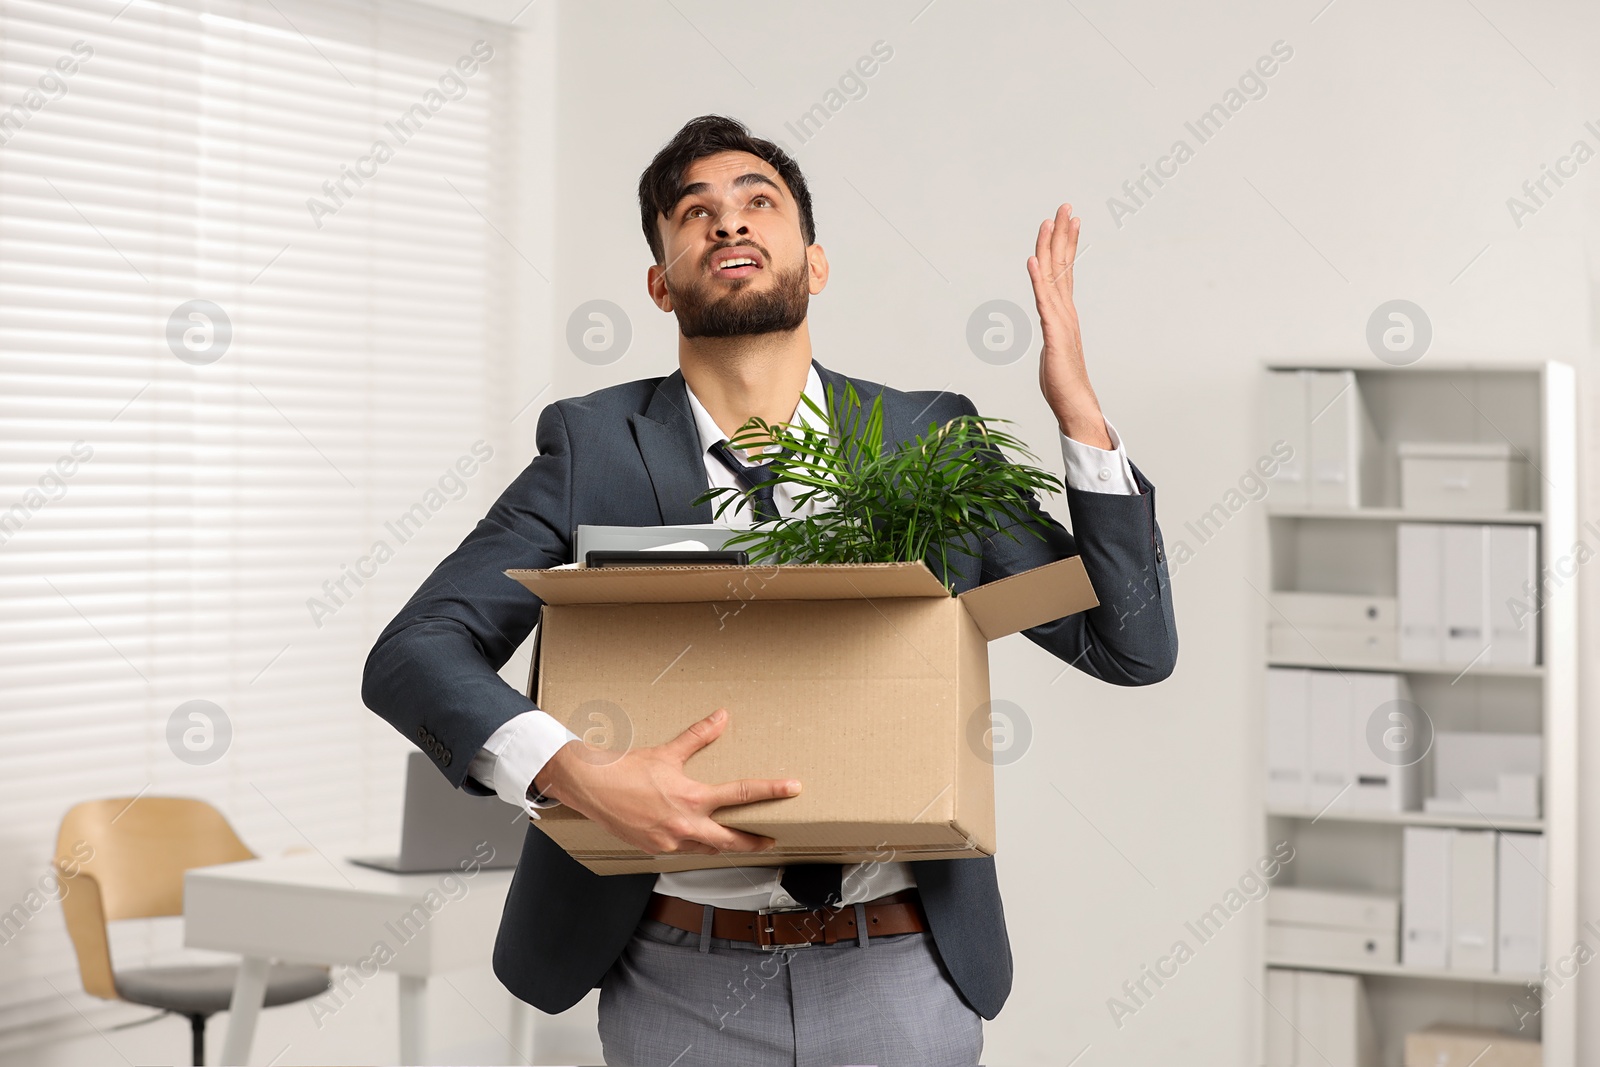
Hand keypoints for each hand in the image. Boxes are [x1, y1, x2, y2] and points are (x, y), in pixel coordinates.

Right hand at [532, 708, 799, 854]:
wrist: (591, 787)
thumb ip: (699, 736)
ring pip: (707, 850)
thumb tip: (721, 717)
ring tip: (737, 842)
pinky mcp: (656, 850)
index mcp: (692, 798)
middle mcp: (685, 825)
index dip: (771, 790)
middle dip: (754, 841)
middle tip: (771, 840)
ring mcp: (670, 842)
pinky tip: (698, 841)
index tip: (793, 788)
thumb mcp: (668, 752)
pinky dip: (695, 847)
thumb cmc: (627, 770)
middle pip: (731, 840)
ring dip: (724, 846)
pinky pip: (684, 852)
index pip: (741, 794)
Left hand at [1027, 203, 1110, 448]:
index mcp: (1064, 313)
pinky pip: (1044, 302)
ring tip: (1051, 220)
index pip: (1064, 271)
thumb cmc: (1064, 383)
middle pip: (1063, 265)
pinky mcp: (1055, 334)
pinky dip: (1037, 280)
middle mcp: (1065, 311)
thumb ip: (1052, 337)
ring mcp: (1061, 321)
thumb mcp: (1054, 352)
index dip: (1065, 245)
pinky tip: (1033, 260)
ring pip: (1055, 276)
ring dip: (1052, 247)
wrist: (1075, 405)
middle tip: (1065, 206)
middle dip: (1063, 234)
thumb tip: (1051, 334)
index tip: (1068, 221)